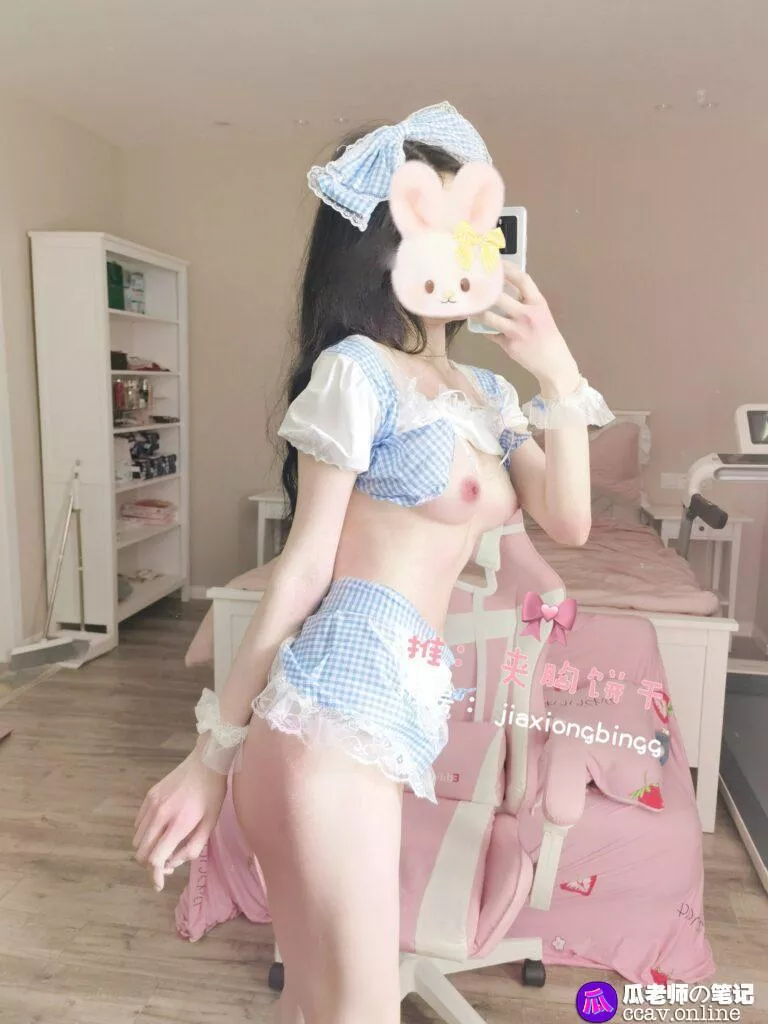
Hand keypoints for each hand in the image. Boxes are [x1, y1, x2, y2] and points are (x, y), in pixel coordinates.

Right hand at [133, 741, 227, 890]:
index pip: (156, 859)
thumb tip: (172, 863)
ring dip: (147, 849)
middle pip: (142, 853)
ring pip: (138, 840)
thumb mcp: (210, 824)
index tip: (160, 883)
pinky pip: (139, 824)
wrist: (206, 762)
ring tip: (163, 847)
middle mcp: (161, 814)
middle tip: (165, 865)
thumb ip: (192, 848)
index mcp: (179, 824)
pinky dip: (145, 833)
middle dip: (151, 865)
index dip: (156, 875)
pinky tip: (160, 830)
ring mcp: (152, 804)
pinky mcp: (149, 796)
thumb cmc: (212, 795)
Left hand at [480, 263, 579, 396]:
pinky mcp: (509, 344)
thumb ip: (525, 301)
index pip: (521, 279)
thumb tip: (502, 290)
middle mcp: (527, 314)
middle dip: (484, 290)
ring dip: (477, 312)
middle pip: (500, 297)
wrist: (553, 362)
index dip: (507, 269)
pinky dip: (484, 330)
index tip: (495, 262)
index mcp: (538, 303)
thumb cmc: (547, 335)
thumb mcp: (541, 313)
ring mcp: (517, 330)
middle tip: (472, 283)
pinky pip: (490, 334)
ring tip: (468, 306)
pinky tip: (477, 326)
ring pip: (490, 318)